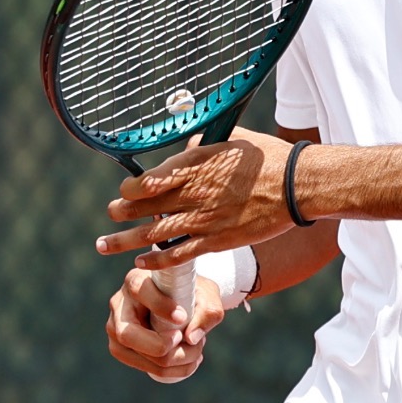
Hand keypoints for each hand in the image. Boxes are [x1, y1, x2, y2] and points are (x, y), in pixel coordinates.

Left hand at [96, 129, 298, 270]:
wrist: (296, 186)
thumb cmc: (268, 158)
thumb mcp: (232, 139)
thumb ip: (203, 145)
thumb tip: (186, 146)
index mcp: (194, 163)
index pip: (147, 179)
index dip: (130, 189)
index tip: (125, 192)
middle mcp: (192, 191)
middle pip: (143, 207)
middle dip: (121, 213)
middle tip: (111, 217)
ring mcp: (203, 219)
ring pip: (153, 233)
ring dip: (125, 240)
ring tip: (105, 245)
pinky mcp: (216, 240)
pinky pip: (178, 254)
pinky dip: (156, 260)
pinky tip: (141, 263)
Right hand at [105, 267, 228, 383]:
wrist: (183, 302)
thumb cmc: (192, 294)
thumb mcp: (207, 296)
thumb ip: (206, 312)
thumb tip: (191, 338)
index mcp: (136, 279)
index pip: (140, 290)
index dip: (160, 306)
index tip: (182, 318)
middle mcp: (119, 304)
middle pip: (128, 334)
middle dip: (161, 346)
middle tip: (187, 342)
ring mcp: (115, 328)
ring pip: (136, 355)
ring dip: (172, 361)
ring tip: (197, 352)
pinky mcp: (121, 349)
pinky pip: (143, 367)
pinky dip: (170, 371)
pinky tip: (190, 362)